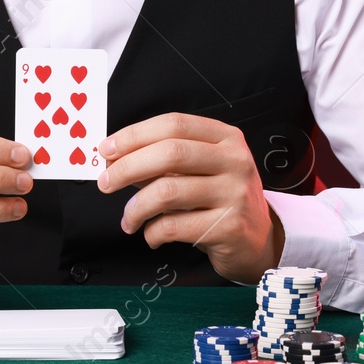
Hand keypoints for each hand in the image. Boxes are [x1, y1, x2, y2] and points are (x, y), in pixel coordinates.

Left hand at [97, 112, 283, 282]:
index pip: (174, 124)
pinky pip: (174, 226)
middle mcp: (234, 160)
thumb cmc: (219, 199)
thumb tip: (113, 158)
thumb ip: (161, 161)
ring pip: (168, 191)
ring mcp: (235, 194)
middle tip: (105, 182)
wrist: (258, 239)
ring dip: (136, 207)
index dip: (135, 135)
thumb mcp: (199, 170)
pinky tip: (151, 235)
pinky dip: (152, 232)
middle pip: (170, 152)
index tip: (106, 149)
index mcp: (225, 137)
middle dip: (127, 167)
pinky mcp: (229, 227)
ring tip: (128, 219)